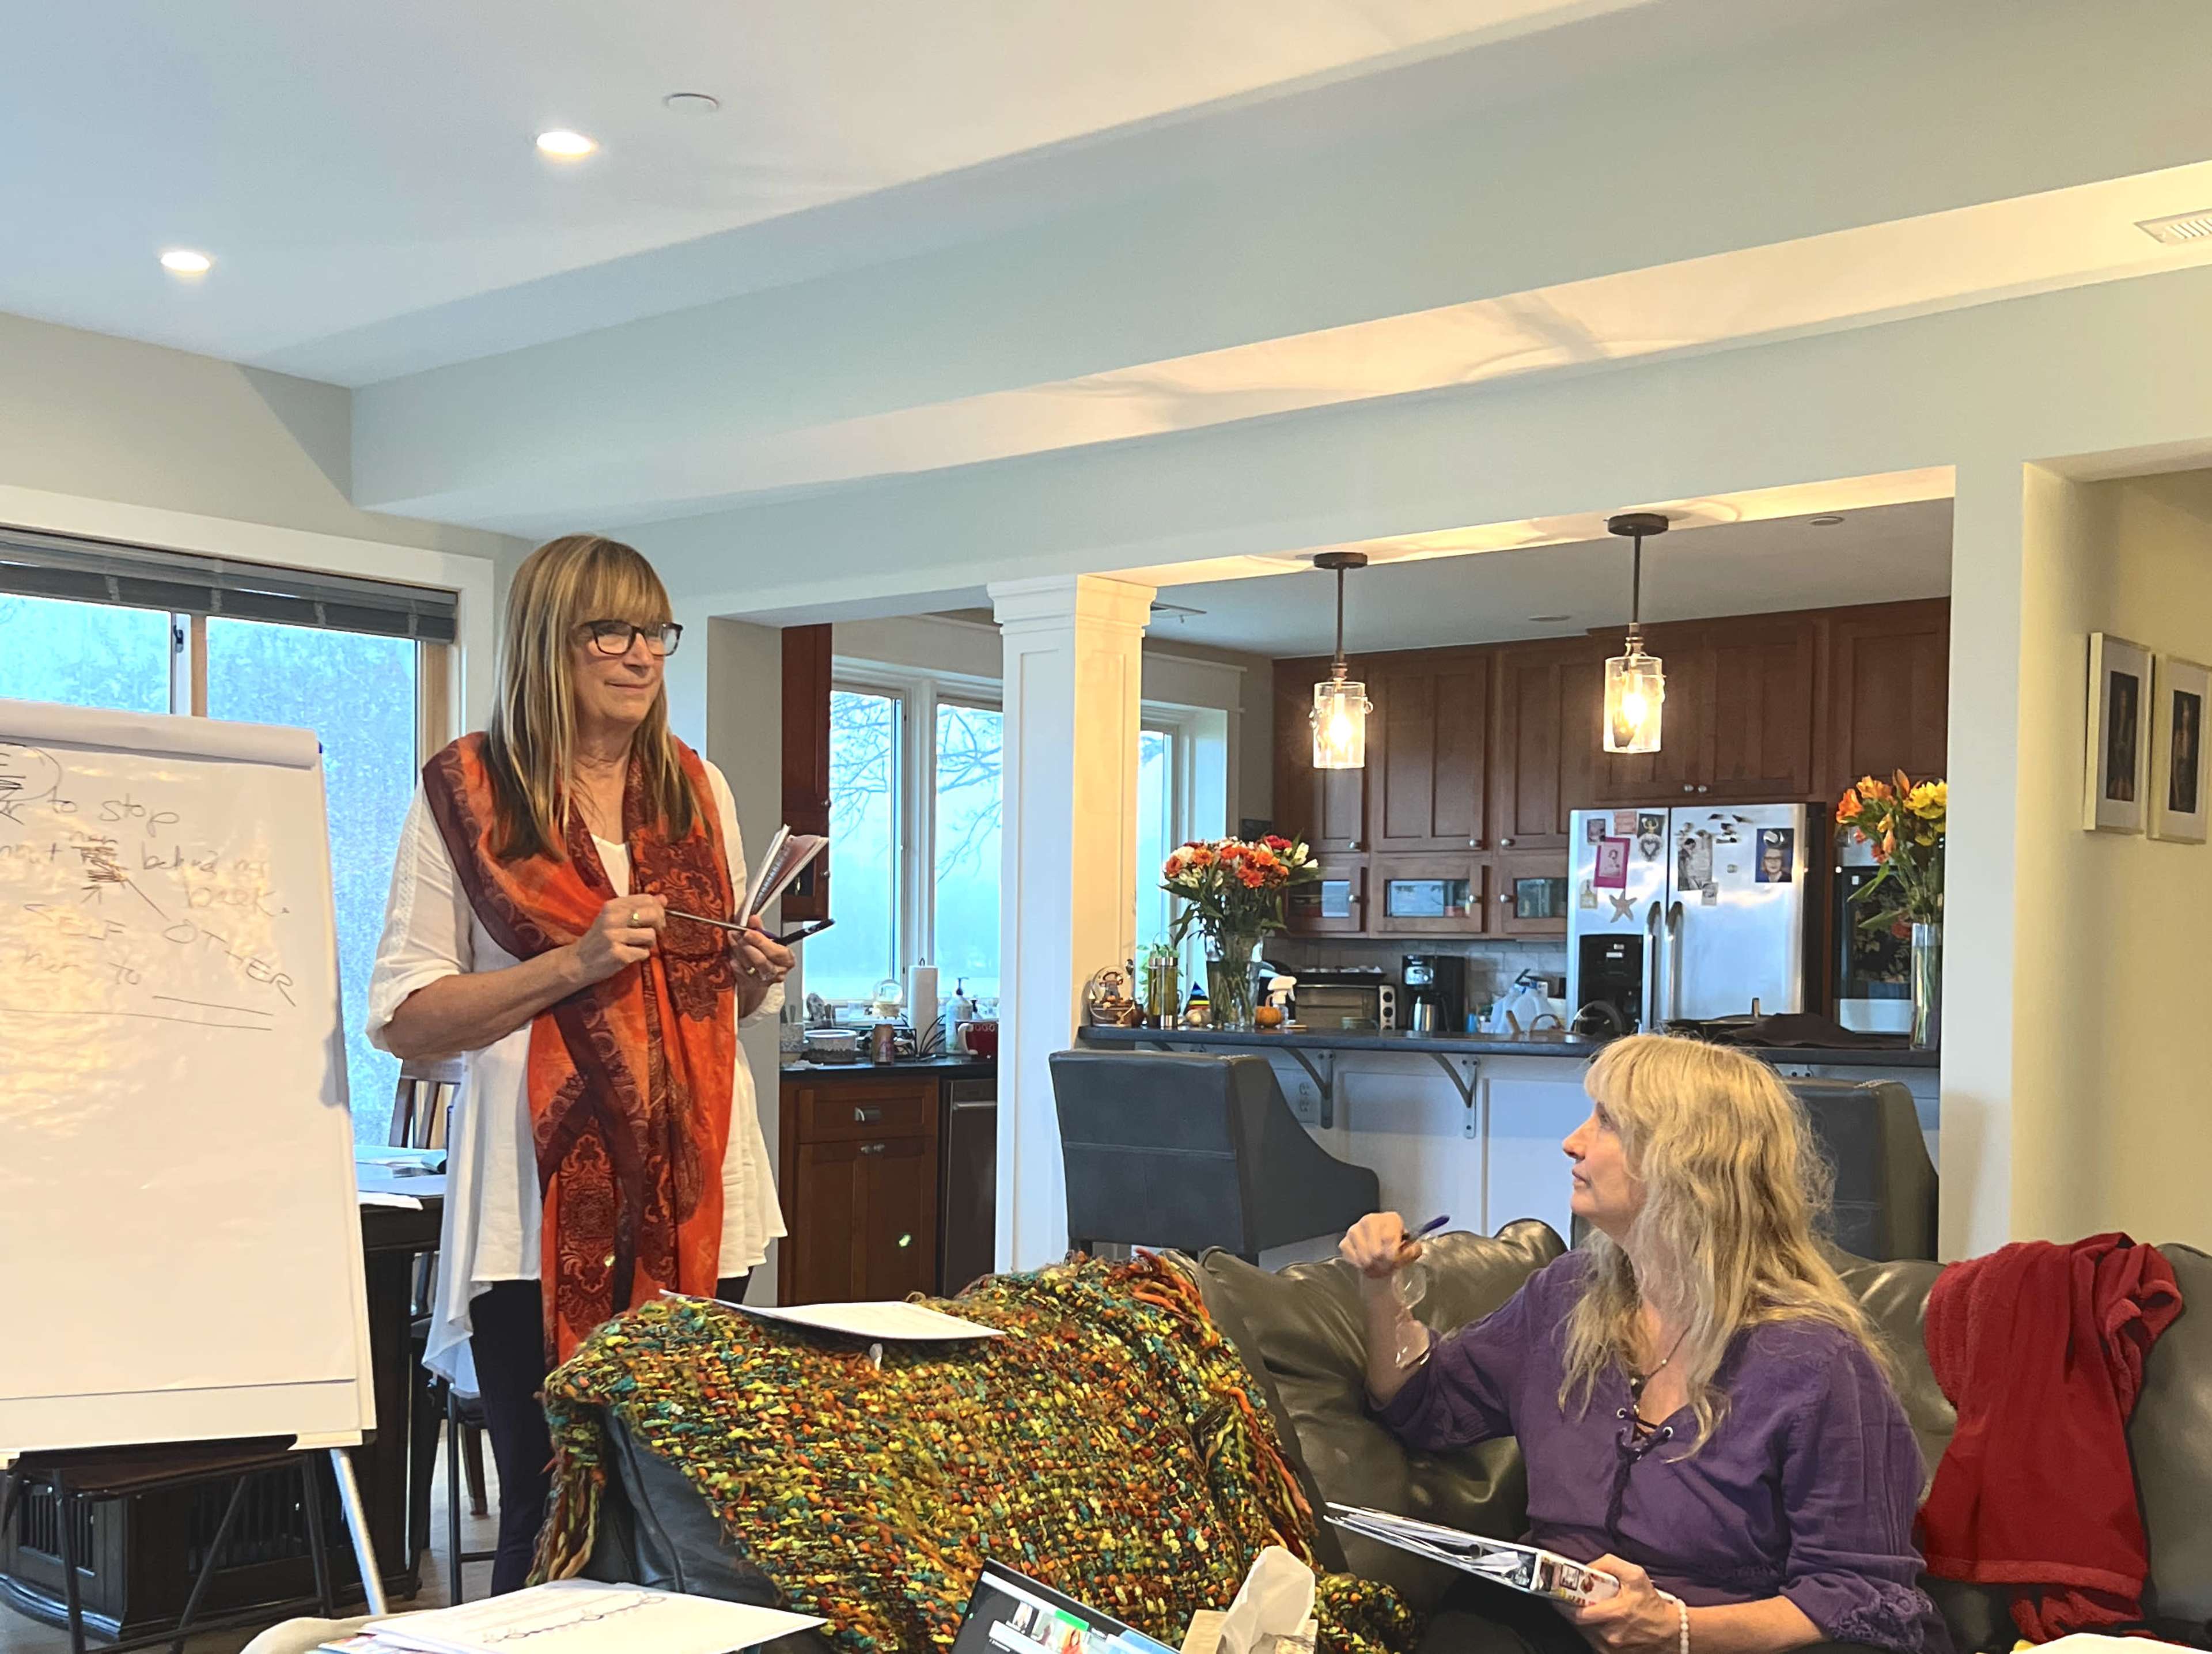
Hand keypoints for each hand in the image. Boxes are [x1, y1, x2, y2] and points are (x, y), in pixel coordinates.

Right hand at [571, 895, 663, 985]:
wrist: (578, 962)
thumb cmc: (600, 939)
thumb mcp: (615, 918)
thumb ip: (638, 907)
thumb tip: (663, 898)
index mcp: (612, 906)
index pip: (647, 899)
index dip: (658, 910)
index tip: (654, 920)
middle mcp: (613, 918)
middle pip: (653, 915)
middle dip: (658, 926)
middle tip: (650, 934)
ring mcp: (614, 937)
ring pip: (651, 936)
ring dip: (648, 944)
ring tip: (635, 946)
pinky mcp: (618, 954)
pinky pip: (644, 953)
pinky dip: (640, 956)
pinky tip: (629, 955)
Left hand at [733, 920, 794, 985]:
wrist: (758, 983)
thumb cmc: (765, 958)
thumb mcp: (766, 942)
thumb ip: (760, 930)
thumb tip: (753, 918)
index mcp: (787, 959)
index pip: (775, 951)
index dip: (761, 941)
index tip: (748, 932)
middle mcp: (779, 972)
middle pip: (762, 960)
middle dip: (747, 946)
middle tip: (736, 934)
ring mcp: (765, 981)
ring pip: (751, 966)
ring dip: (739, 952)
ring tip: (732, 939)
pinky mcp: (753, 986)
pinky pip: (742, 975)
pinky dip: (736, 965)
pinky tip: (732, 957)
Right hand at [1340, 1212, 1419, 1294]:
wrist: (1382, 1253)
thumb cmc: (1396, 1249)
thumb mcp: (1411, 1249)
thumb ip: (1413, 1250)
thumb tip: (1407, 1251)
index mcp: (1390, 1219)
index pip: (1389, 1238)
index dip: (1394, 1255)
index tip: (1396, 1261)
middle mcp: (1370, 1220)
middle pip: (1376, 1250)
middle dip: (1383, 1264)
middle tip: (1388, 1267)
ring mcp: (1355, 1230)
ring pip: (1364, 1257)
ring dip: (1373, 1267)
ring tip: (1379, 1267)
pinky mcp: (1345, 1242)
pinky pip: (1353, 1260)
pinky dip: (1361, 1266)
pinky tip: (1368, 1265)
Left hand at [1558, 1555, 1676, 1653]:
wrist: (1671, 1632)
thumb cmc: (1652, 1603)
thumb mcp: (1635, 1575)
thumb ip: (1609, 1564)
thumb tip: (1588, 1568)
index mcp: (1615, 1614)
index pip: (1577, 1613)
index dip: (1564, 1604)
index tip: (1557, 1594)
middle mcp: (1610, 1635)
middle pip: (1578, 1624)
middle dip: (1571, 1610)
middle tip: (1569, 1599)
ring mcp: (1611, 1649)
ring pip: (1584, 1634)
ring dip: (1581, 1621)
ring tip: (1585, 1609)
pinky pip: (1593, 1642)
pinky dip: (1591, 1632)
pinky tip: (1597, 1622)